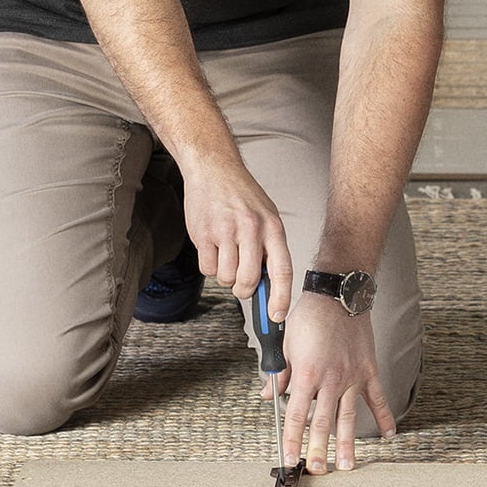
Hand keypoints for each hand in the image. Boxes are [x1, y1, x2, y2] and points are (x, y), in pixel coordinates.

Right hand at [179, 152, 294, 308]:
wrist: (214, 169)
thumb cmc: (242, 196)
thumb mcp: (267, 217)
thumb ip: (269, 249)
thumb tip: (270, 287)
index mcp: (273, 228)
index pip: (282, 270)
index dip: (281, 298)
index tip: (277, 317)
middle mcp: (252, 230)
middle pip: (249, 281)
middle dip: (244, 290)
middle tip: (241, 284)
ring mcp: (226, 232)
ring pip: (226, 278)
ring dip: (225, 276)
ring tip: (226, 254)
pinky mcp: (203, 234)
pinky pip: (207, 270)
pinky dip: (209, 266)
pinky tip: (212, 246)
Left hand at [271, 289, 396, 471]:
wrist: (338, 295)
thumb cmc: (311, 317)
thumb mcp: (287, 345)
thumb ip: (280, 373)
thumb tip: (269, 393)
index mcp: (307, 374)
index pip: (295, 415)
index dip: (292, 439)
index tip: (290, 457)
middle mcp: (330, 379)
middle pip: (322, 421)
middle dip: (319, 449)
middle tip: (318, 470)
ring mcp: (352, 376)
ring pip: (348, 416)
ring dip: (347, 442)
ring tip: (348, 464)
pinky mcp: (368, 370)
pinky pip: (377, 397)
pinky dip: (383, 416)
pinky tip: (388, 435)